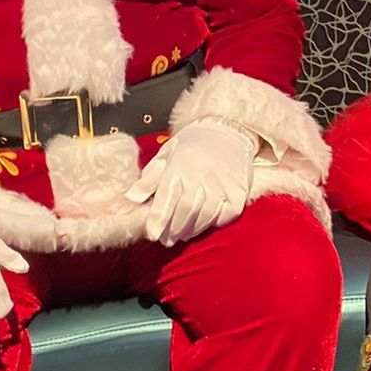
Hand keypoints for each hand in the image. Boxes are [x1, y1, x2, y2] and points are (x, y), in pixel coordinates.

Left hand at [125, 118, 257, 244]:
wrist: (227, 130)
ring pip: (205, 217)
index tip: (152, 234)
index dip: (158, 219)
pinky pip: (226, 216)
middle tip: (166, 240)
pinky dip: (214, 223)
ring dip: (191, 230)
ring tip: (182, 234)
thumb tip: (131, 198)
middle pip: (185, 212)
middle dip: (173, 230)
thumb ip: (149, 178)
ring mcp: (223, 184)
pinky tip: (205, 222)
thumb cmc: (192, 145)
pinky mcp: (239, 191)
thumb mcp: (165, 155)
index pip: (166, 198)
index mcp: (179, 165)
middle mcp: (201, 175)